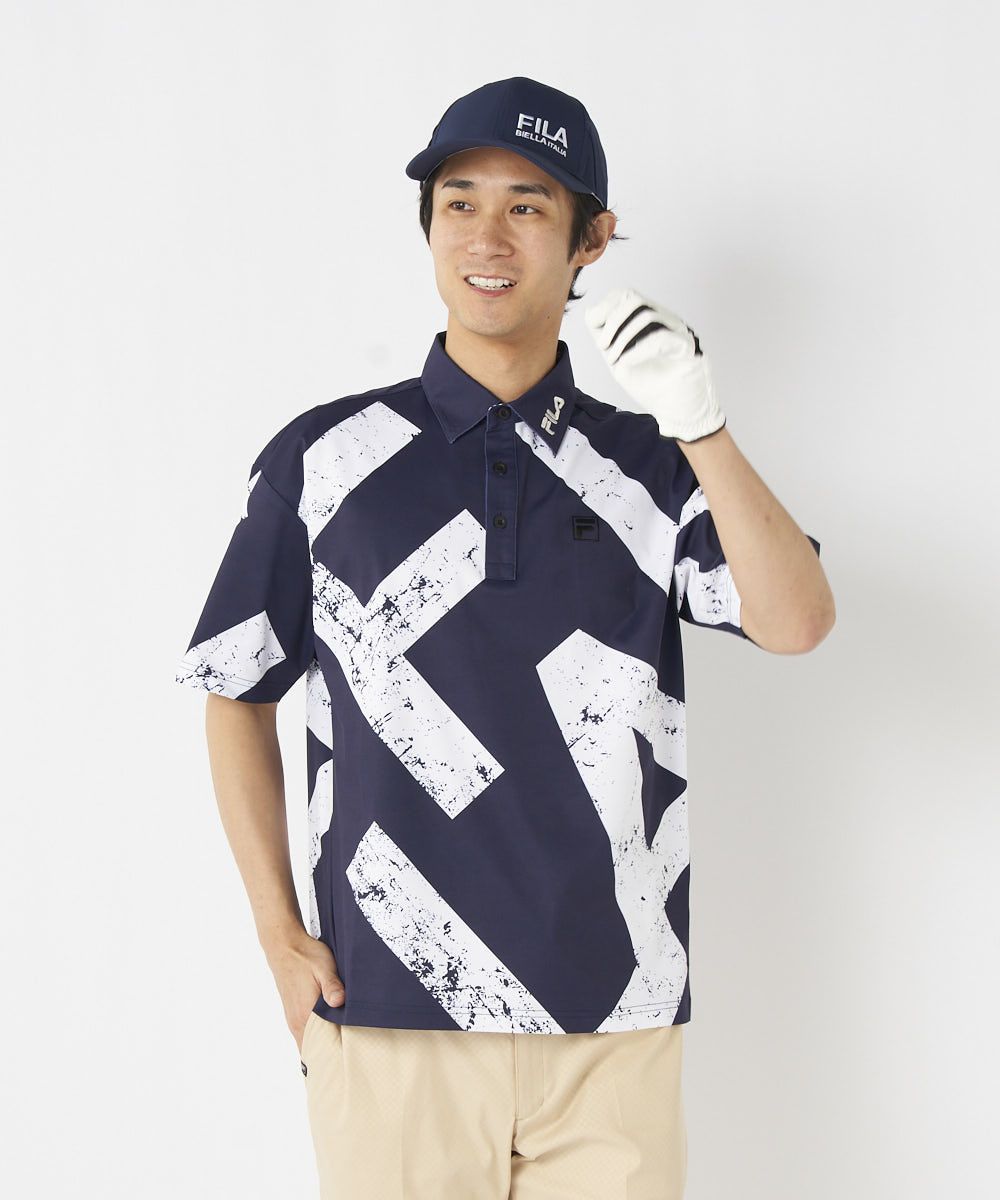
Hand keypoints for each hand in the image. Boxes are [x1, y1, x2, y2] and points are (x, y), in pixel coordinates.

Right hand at [263, 928, 344, 1053]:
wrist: (284, 945)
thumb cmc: (305, 956)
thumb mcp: (324, 967)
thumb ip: (332, 986)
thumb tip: (340, 1002)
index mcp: (305, 1016)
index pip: (315, 1052)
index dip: (330, 1060)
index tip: (346, 1063)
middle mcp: (297, 1022)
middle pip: (313, 1051)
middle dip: (330, 1056)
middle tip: (351, 1058)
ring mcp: (294, 1017)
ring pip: (309, 1041)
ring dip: (324, 1044)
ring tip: (344, 1046)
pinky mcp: (294, 1010)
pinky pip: (306, 1031)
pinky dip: (318, 1035)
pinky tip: (332, 1029)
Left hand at [583, 286, 725, 442]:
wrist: (677, 412)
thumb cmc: (652, 386)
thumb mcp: (620, 360)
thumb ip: (607, 338)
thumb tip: (591, 314)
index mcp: (650, 320)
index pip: (625, 295)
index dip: (606, 309)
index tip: (599, 338)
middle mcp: (666, 320)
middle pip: (634, 299)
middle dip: (611, 322)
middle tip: (603, 348)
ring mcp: (679, 331)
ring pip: (647, 315)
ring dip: (622, 339)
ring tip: (615, 361)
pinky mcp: (689, 347)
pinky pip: (661, 338)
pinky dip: (637, 350)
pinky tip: (626, 364)